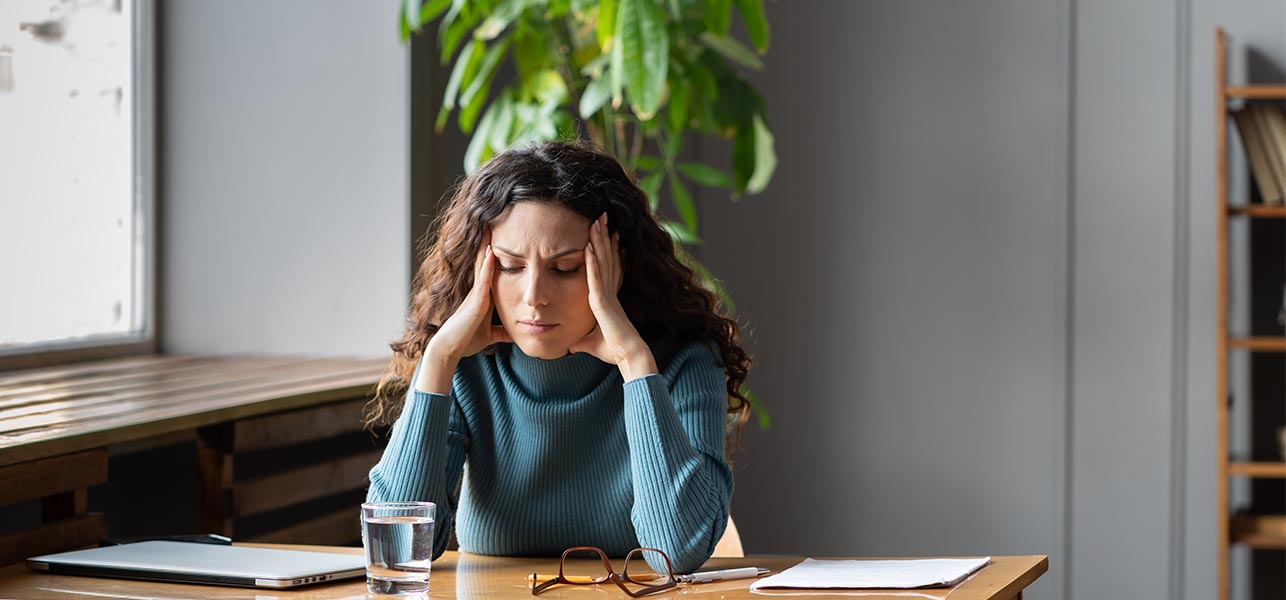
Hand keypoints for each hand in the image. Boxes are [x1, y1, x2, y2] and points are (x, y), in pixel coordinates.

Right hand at [417, 228, 512, 392]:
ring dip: (487, 246)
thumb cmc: (467, 340)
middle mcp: (479, 290)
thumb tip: (516, 333)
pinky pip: (483, 281)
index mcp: (483, 295)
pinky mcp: (475, 303)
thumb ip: (502, 331)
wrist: (450, 350)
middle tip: (494, 219)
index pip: (491, 269)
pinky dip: (487, 266)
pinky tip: (492, 252)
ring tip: (491, 225)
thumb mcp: (491, 334)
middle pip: (485, 261)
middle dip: (490, 241)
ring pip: (483, 265)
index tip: (504, 235)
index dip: (495, 252)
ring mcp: (476, 294)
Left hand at [569, 213, 656, 379]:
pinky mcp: (602, 300)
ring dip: (599, 241)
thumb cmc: (613, 350)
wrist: (628, 355)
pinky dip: (593, 260)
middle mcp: (608, 290)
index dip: (607, 249)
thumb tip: (569, 344)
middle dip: (603, 237)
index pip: (607, 267)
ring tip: (596, 221)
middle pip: (606, 257)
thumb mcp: (590, 342)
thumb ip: (581, 339)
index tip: (606, 233)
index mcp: (607, 296)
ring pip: (603, 261)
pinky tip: (589, 246)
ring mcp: (606, 294)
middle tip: (601, 216)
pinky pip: (596, 276)